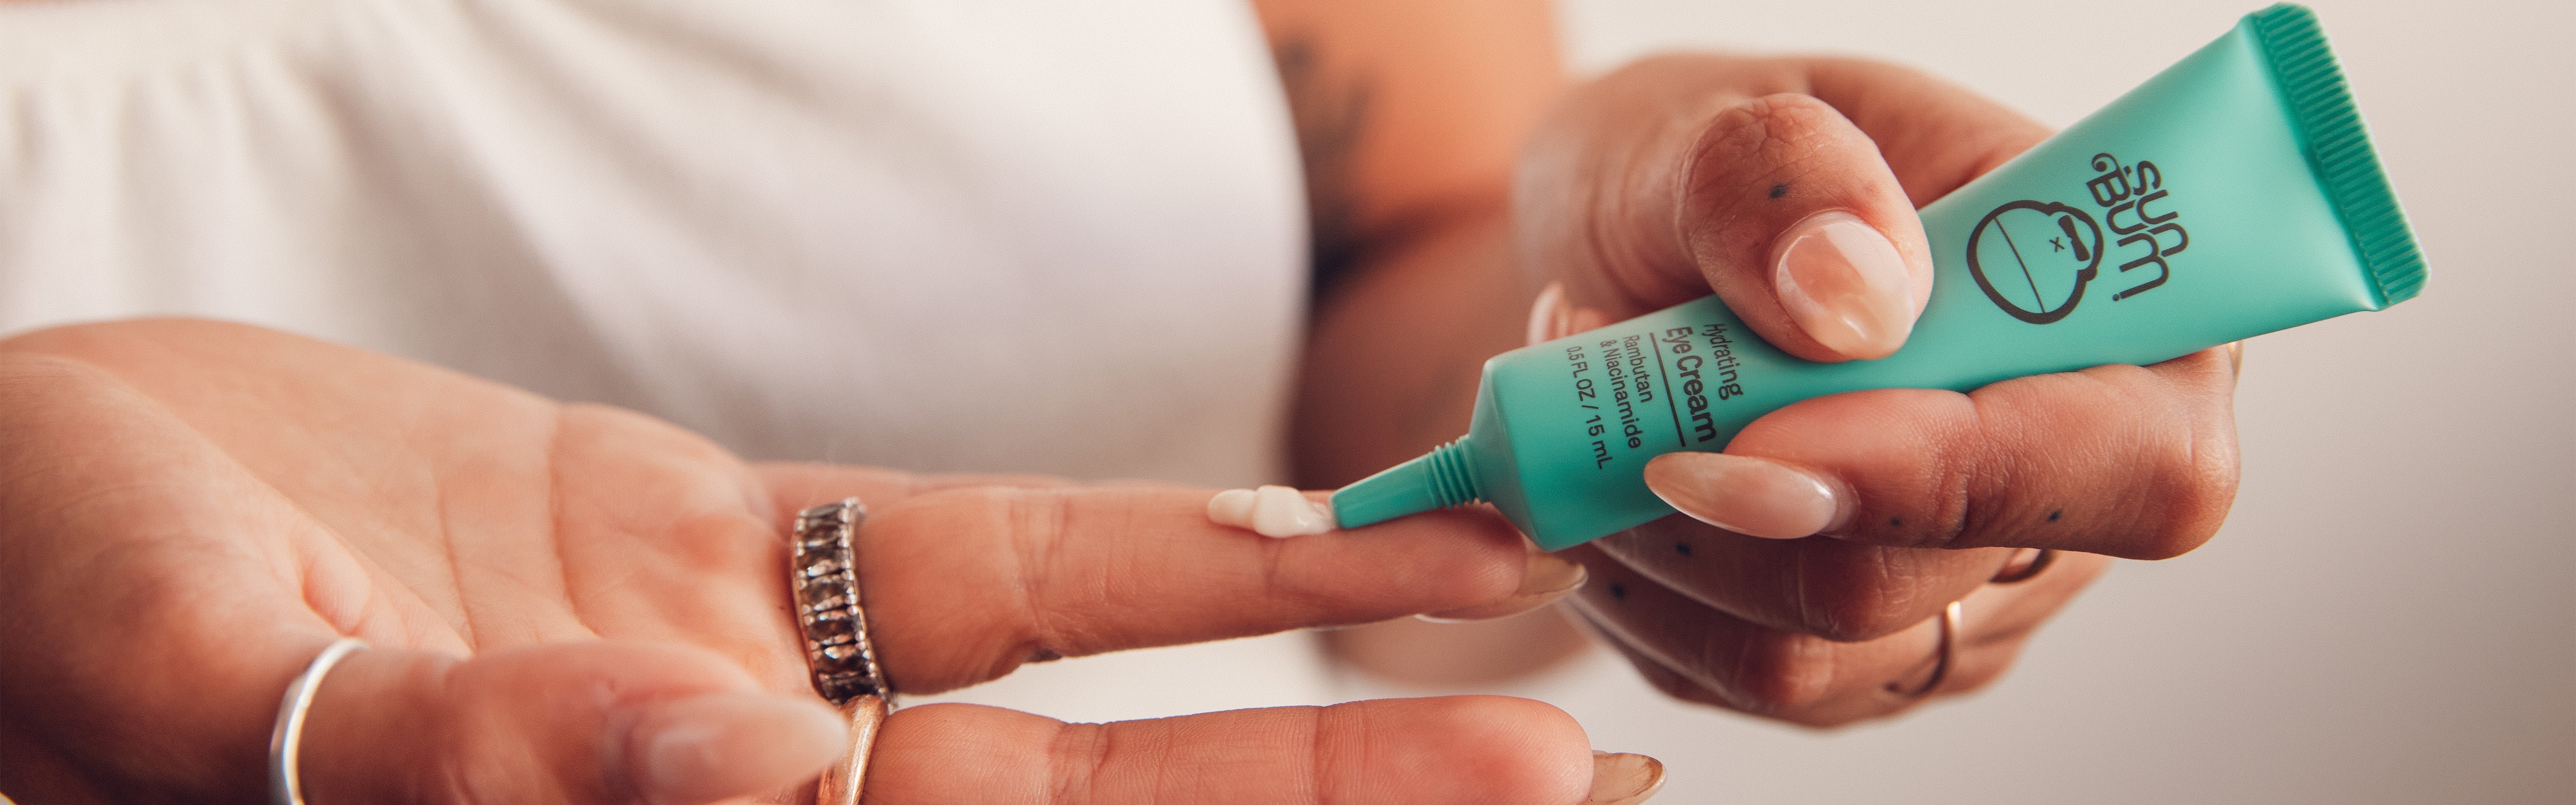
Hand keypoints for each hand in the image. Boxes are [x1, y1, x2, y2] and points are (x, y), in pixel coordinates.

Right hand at [0, 320, 1636, 803]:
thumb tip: (730, 781)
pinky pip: (963, 564)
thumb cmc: (36, 611)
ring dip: (1286, 703)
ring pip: (1065, 737)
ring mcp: (746, 708)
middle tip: (1563, 791)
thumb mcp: (209, 691)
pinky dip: (1138, 546)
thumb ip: (467, 760)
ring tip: (1518, 668)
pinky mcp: (721, 557)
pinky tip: (1318, 529)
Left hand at [1515, 55, 2239, 724]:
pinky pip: (1727, 672)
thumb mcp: (1720, 116)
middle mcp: (2066, 489)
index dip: (1957, 468)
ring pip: (1808, 649)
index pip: (2138, 465)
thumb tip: (1855, 296)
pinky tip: (1607, 460)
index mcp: (2119, 319)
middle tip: (1611, 342)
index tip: (1763, 421)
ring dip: (1657, 522)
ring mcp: (1959, 596)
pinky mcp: (1845, 665)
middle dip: (1734, 480)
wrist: (1608, 256)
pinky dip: (1631, 569)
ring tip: (1598, 377)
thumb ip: (1786, 181)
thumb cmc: (1700, 174)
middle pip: (1930, 576)